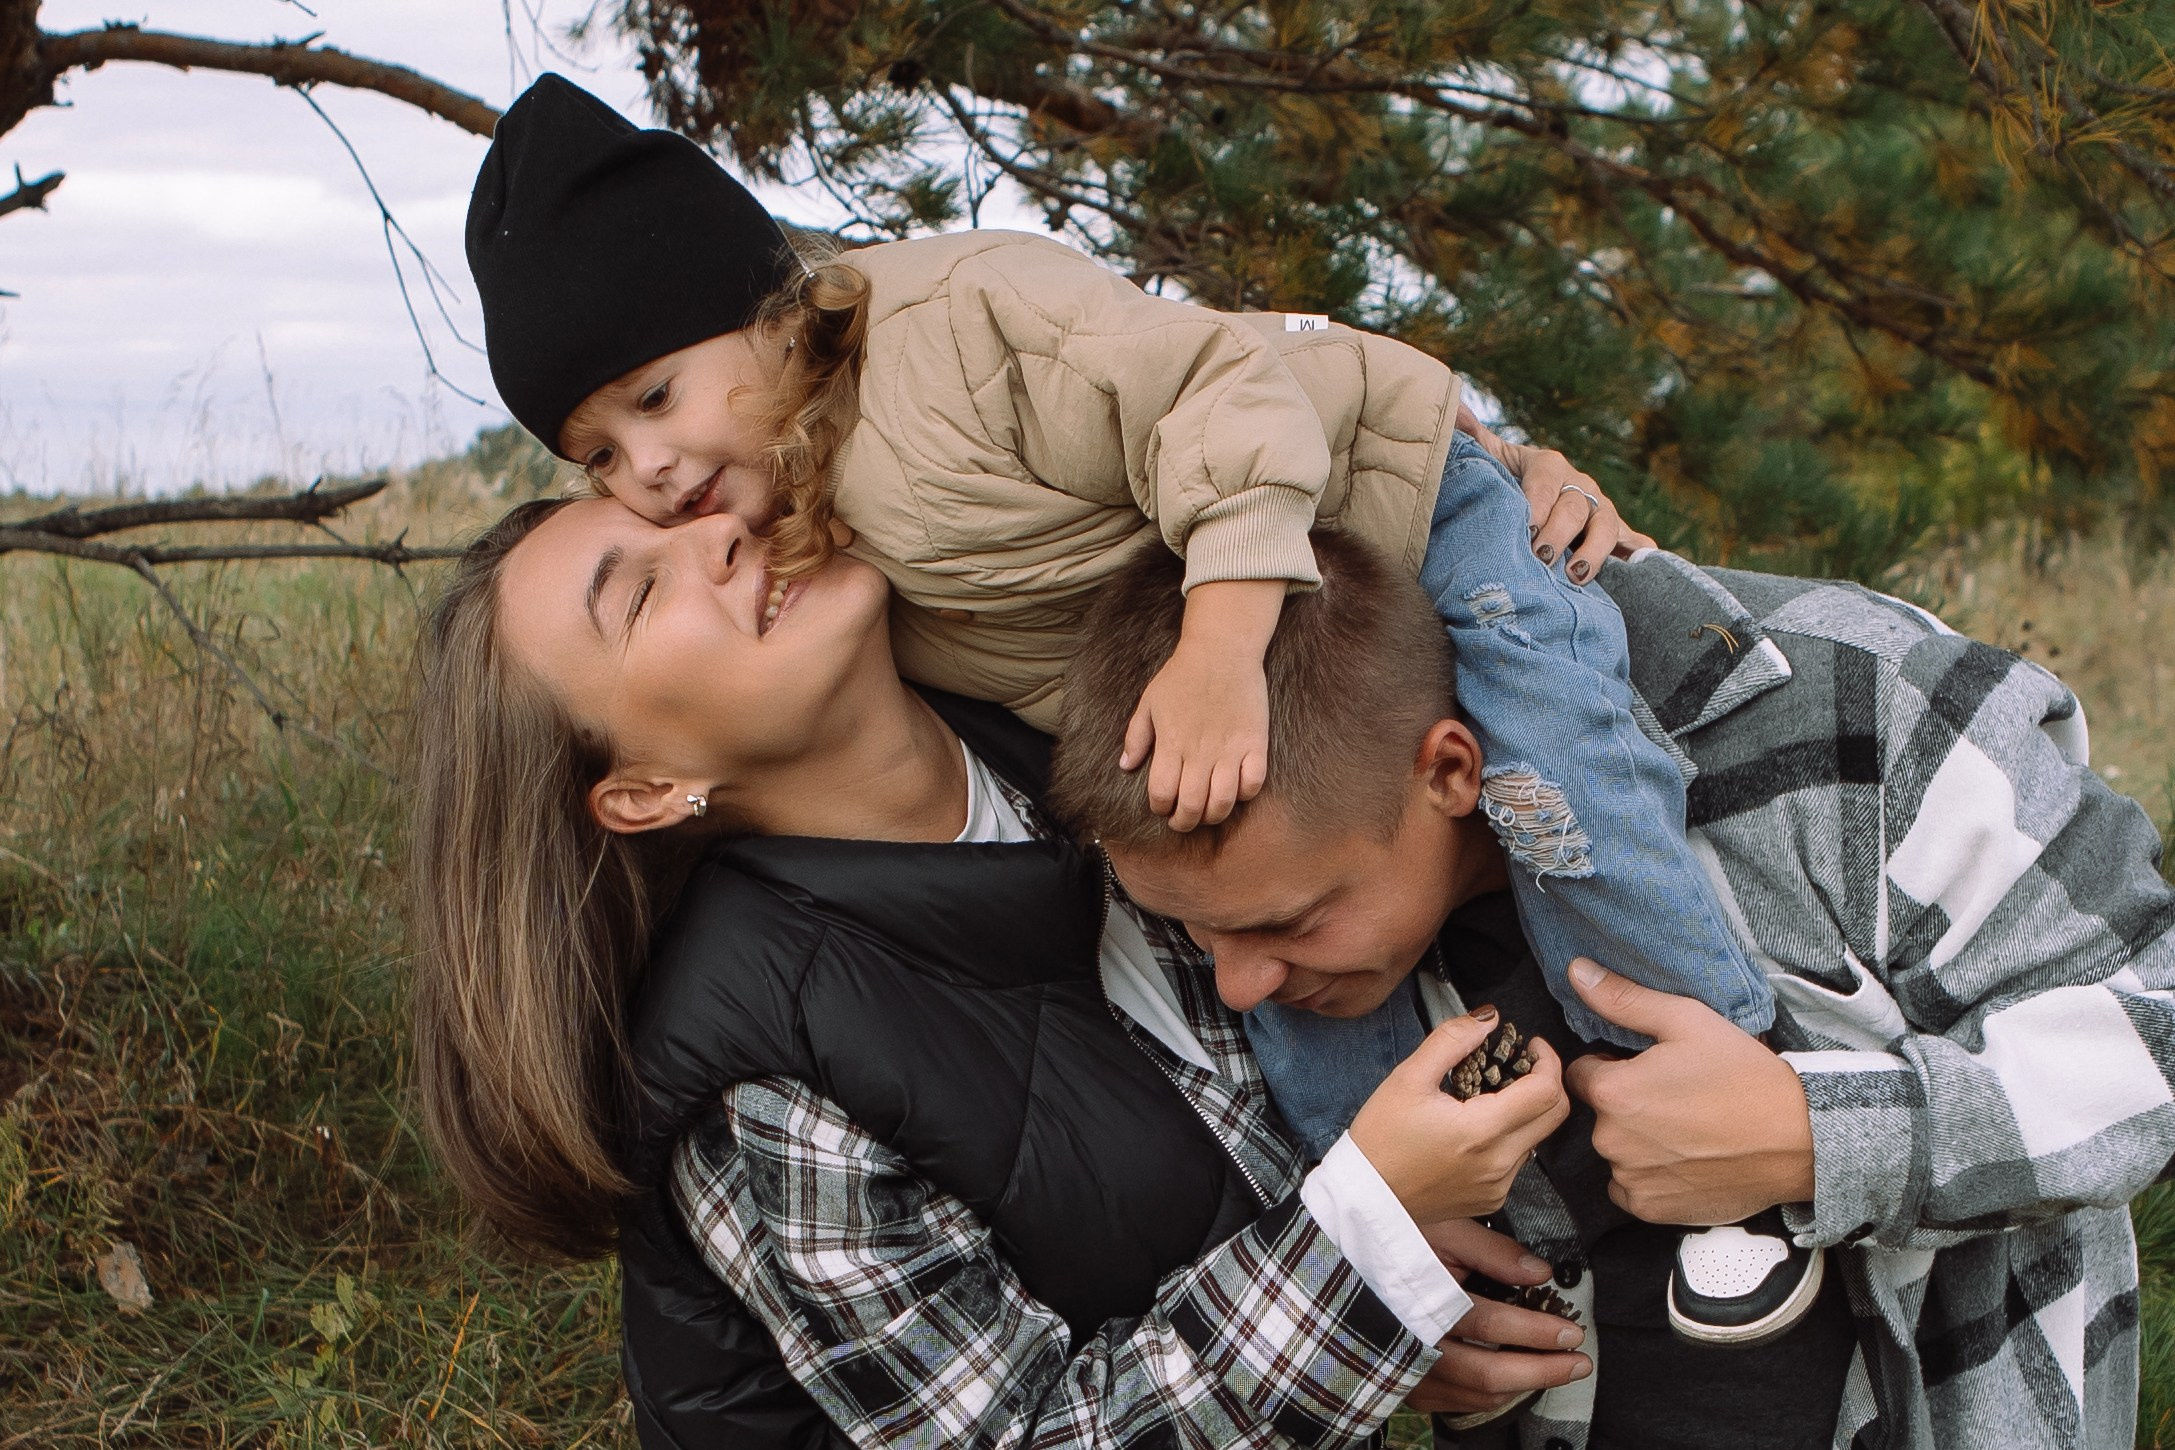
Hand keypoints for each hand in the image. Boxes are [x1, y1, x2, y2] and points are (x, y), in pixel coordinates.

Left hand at [1120, 579, 1281, 830]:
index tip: (1161, 806)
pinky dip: (1245, 794)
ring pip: (1222, 802)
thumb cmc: (1182, 675)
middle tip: (1182, 820)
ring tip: (1207, 812)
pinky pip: (1254, 783)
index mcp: (1171, 743)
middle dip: (1184, 822)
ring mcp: (1230, 750)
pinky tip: (1236, 789)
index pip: (1162, 794)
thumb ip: (1136, 737)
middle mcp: (1200, 752)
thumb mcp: (1149, 702)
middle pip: (1191, 806)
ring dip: (1213, 815)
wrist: (1222, 650)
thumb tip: (1125, 766)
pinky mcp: (1255, 743)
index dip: (1160, 808)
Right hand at [1348, 1009, 1570, 1222]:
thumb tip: (1488, 1018)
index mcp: (1481, 1131)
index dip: (1547, 1061)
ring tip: (1494, 1093)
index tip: (1531, 1045)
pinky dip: (1511, 1136)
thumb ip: (1451, 1040)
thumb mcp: (1408, 1077)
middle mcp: (1498, 1163)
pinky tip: (1480, 1126)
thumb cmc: (1380, 1136)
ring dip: (1528, 1109)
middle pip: (1555, 1115)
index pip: (1546, 1092)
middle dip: (1547, 1081)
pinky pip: (1518, 1160)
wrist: (1366, 1196)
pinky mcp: (1492, 1199)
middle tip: (1522, 1063)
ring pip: (1538, 1137)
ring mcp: (1498, 1185)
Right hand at [1406, 1220, 1588, 1414]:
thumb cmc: (1394, 1239)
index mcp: (1423, 1303)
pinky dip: (1495, 1393)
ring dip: (1524, 1385)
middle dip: (1543, 1371)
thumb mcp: (1442, 1228)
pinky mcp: (1409, 1386)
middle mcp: (1414, 1346)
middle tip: (1579, 1361)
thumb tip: (1540, 1272)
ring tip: (1557, 1369)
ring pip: (1478, 1394)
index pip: (1491, 1326)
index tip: (1571, 1332)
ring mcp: (1410, 1372)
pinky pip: (1461, 1402)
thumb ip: (1492, 1251)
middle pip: (1489, 1373)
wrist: (1346, 1265)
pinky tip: (1516, 1379)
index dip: (1537, 1332)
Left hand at [1455, 402, 1655, 582]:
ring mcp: (1601, 510)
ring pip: (1606, 527)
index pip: (1545, 482)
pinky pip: (1635, 542)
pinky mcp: (1617, 533)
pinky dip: (1641, 554)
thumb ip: (1473, 440)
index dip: (1537, 505)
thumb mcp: (1490, 459)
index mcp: (1549, 467)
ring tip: (1576, 575)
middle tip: (1541, 558)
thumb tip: (1458, 413)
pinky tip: (1640, 568)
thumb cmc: (1506, 481)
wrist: (1533, 499)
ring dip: (1594, 551)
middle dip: (1558, 534)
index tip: (1524, 529)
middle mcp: (1580, 486)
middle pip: (1573, 509)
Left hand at [1562, 958, 1815, 1224]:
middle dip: (1626, 1104)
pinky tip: (1685, 1160)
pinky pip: (1630, 1189)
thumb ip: (1623, 999)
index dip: (1611, 1066)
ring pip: (1617, 1151)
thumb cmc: (1744, 1075)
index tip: (1646, 1069)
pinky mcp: (1652, 1210)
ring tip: (1687, 1129)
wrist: (1799, 1139)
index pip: (1582, 1073)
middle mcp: (1611, 1140)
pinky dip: (1649, 1177)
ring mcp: (1631, 1179)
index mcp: (1613, 1092)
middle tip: (1676, 1098)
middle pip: (1601, 1114)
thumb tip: (1576, 971)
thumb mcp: (1685, 1020)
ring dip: (1637, 1141)